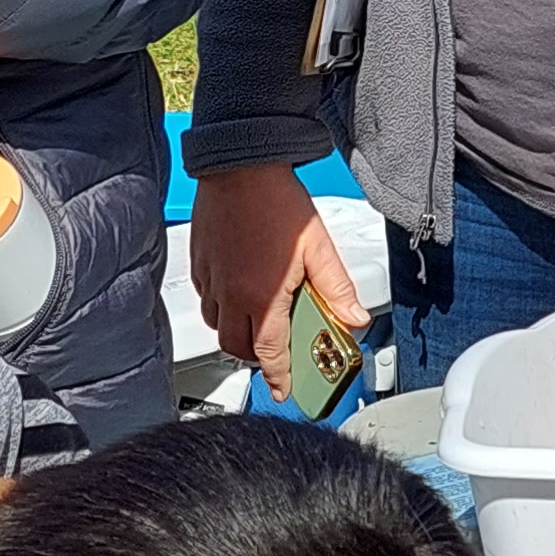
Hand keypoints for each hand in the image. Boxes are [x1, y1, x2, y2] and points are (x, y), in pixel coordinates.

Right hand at [192, 161, 366, 388]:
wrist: (240, 165)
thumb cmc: (277, 200)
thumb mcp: (320, 248)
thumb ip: (337, 289)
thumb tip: (353, 319)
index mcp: (262, 297)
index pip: (269, 354)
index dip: (278, 377)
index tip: (284, 390)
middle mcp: (230, 295)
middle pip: (239, 347)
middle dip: (258, 358)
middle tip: (278, 353)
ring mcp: (212, 280)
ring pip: (219, 327)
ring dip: (239, 334)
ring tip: (262, 321)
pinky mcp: (201, 264)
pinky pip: (208, 301)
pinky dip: (223, 309)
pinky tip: (241, 293)